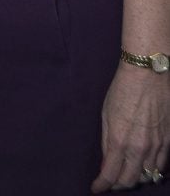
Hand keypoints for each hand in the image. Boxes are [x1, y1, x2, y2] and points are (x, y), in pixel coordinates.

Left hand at [91, 63, 169, 191]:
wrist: (148, 74)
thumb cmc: (122, 90)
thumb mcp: (106, 114)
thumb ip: (106, 142)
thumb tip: (106, 163)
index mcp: (119, 141)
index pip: (110, 175)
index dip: (102, 185)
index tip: (96, 188)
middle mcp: (139, 149)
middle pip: (130, 180)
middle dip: (118, 184)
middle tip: (111, 181)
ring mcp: (156, 147)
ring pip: (147, 176)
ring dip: (135, 178)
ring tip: (126, 173)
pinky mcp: (168, 141)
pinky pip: (161, 166)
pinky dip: (151, 171)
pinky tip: (145, 167)